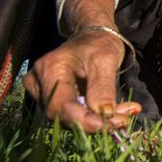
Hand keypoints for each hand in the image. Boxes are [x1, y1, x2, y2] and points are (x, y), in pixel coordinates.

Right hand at [22, 0, 140, 131]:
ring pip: (67, 119)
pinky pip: (69, 115)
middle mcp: (38, 81)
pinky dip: (91, 117)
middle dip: (94, 122)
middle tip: (123, 120)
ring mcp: (40, 91)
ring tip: (121, 113)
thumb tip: (104, 116)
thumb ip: (102, 88)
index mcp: (50, 68)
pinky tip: (110, 112)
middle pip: (62, 116)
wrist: (92, 37)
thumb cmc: (99, 43)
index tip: (115, 124)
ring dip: (95, 121)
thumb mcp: (106, 60)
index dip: (86, 121)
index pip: (62, 106)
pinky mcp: (49, 98)